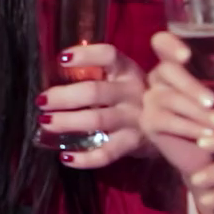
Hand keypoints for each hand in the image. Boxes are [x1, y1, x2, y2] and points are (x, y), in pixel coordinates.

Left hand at [36, 44, 145, 169]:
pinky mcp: (133, 144)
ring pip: (96, 120)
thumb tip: (56, 70)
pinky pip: (106, 153)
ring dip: (67, 122)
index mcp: (127, 70)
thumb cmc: (133, 96)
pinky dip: (84, 158)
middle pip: (94, 91)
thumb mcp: (122, 78)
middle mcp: (132, 92)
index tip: (61, 59)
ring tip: (45, 123)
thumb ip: (98, 73)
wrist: (171, 122)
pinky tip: (65, 156)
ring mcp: (134, 119)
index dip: (85, 55)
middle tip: (41, 101)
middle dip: (63, 97)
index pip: (108, 56)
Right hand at [140, 31, 213, 177]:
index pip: (162, 43)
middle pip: (166, 70)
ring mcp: (152, 99)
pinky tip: (206, 134)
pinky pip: (165, 120)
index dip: (169, 44)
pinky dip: (188, 127)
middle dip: (190, 85)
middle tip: (213, 100)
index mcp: (179, 64)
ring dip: (196, 111)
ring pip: (169, 98)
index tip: (187, 55)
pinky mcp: (149, 122)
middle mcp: (161, 78)